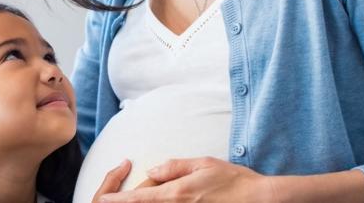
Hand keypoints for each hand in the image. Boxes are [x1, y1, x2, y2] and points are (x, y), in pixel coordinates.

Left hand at [97, 157, 274, 202]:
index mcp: (177, 193)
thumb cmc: (233, 180)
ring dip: (153, 200)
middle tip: (147, 186)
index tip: (104, 199)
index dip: (120, 199)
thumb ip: (174, 167)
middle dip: (138, 198)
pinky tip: (176, 196)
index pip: (140, 197)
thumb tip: (151, 171)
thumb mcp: (203, 164)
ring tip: (167, 191)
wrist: (259, 199)